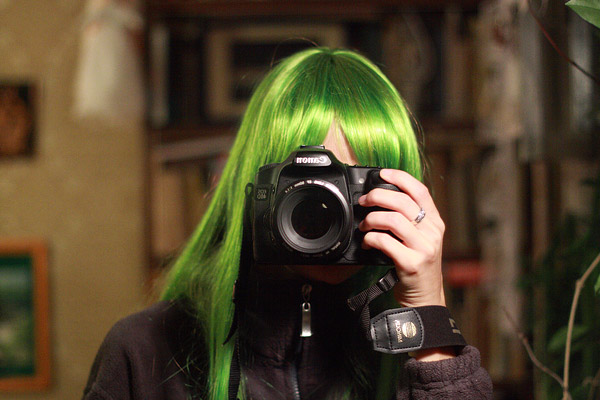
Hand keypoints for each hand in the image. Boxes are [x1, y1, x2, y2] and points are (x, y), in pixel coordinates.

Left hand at [358, 169, 445, 307]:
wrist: (424, 298)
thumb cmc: (417, 265)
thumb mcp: (421, 239)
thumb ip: (409, 220)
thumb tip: (383, 198)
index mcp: (435, 222)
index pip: (420, 190)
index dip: (400, 177)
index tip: (382, 173)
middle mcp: (432, 232)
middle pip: (402, 202)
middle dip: (377, 197)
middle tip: (364, 202)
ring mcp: (424, 248)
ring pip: (392, 219)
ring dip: (371, 219)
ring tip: (364, 226)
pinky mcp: (411, 263)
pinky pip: (385, 242)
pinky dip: (370, 239)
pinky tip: (367, 243)